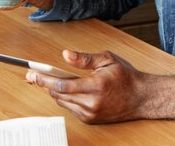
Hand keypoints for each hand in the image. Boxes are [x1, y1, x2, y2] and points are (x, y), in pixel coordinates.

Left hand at [26, 50, 174, 122]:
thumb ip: (84, 58)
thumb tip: (66, 55)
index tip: (33, 75)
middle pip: (59, 95)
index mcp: (96, 87)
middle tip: (33, 76)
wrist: (141, 98)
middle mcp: (92, 103)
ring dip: (56, 91)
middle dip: (45, 84)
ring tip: (52, 80)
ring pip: (63, 102)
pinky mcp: (90, 119)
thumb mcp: (107, 60)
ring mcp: (91, 114)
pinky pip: (71, 108)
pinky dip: (66, 98)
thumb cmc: (126, 76)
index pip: (63, 85)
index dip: (45, 79)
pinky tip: (69, 89)